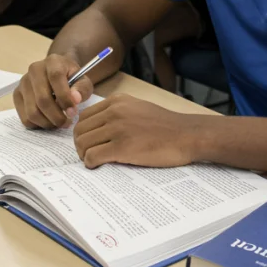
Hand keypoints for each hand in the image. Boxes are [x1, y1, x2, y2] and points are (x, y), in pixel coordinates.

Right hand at [13, 54, 92, 128]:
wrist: (56, 74)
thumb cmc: (71, 79)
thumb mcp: (83, 81)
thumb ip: (82, 89)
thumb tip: (74, 99)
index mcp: (53, 62)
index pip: (55, 77)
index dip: (64, 97)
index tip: (73, 112)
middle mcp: (34, 70)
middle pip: (42, 99)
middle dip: (56, 116)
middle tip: (67, 123)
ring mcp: (23, 82)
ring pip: (32, 111)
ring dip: (47, 123)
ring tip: (58, 123)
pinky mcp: (17, 95)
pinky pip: (25, 117)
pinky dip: (38, 125)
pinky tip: (48, 120)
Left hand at [73, 95, 198, 168]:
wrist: (187, 135)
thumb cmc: (166, 125)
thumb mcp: (138, 107)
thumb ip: (118, 112)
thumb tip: (98, 127)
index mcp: (117, 100)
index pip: (84, 116)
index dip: (83, 132)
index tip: (89, 142)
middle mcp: (114, 111)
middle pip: (80, 130)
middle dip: (81, 145)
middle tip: (89, 154)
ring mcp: (117, 129)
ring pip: (83, 143)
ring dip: (85, 155)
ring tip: (95, 161)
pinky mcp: (122, 147)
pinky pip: (93, 156)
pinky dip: (91, 163)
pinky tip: (99, 165)